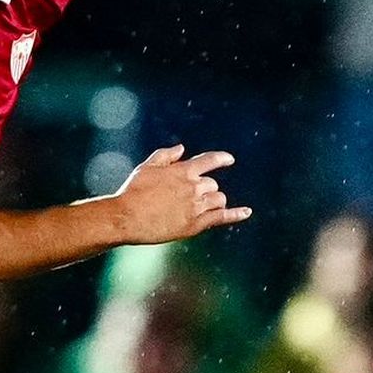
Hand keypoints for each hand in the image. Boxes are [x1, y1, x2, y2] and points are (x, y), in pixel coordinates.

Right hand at [111, 146, 251, 245]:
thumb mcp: (147, 167)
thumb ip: (165, 155)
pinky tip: (246, 212)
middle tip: (192, 196)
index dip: (221, 159)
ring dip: (214, 200)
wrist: (126, 217)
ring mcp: (196, 206)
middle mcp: (193, 187)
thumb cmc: (132, 192)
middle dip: (206, 188)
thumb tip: (182, 148)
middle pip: (213, 184)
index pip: (210, 160)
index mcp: (183, 171)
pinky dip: (236, 214)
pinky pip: (222, 217)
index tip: (229, 159)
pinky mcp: (195, 225)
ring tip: (204, 206)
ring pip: (218, 199)